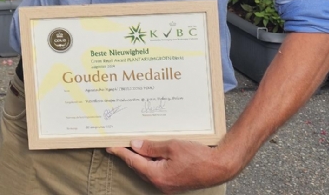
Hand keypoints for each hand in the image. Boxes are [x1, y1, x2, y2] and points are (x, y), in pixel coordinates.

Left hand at [106, 139, 235, 193]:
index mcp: (157, 175)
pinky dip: (151, 162)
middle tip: (120, 142)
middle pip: (139, 167)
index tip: (110, 146)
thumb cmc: (197, 156)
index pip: (133, 162)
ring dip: (141, 158)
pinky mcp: (174, 183)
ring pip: (147, 170)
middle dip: (130, 155)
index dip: (121, 153)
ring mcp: (167, 185)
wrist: (219, 167)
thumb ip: (151, 147)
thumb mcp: (171, 146)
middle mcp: (160, 183)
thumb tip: (135, 145)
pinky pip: (157, 172)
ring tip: (135, 145)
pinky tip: (152, 153)